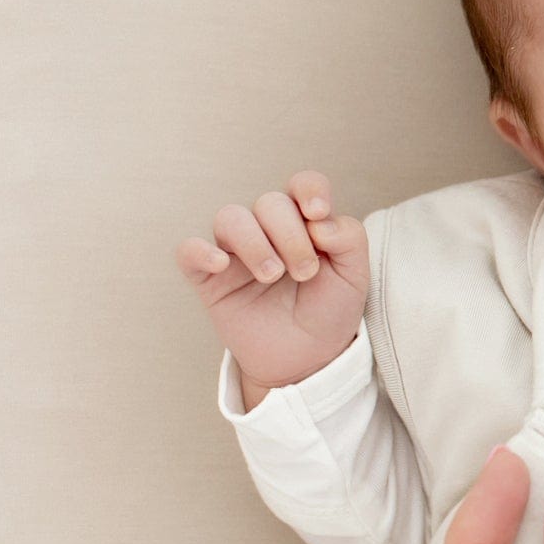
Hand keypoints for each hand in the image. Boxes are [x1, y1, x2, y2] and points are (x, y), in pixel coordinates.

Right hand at [173, 170, 368, 396]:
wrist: (308, 359)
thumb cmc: (329, 311)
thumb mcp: (355, 276)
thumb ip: (349, 239)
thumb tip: (319, 219)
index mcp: (305, 222)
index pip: (302, 185)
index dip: (309, 189)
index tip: (318, 213)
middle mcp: (268, 230)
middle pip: (269, 203)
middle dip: (290, 235)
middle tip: (305, 272)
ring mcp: (236, 252)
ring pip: (230, 218)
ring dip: (255, 243)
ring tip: (273, 276)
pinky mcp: (210, 278)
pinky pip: (189, 251)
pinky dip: (200, 251)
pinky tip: (221, 266)